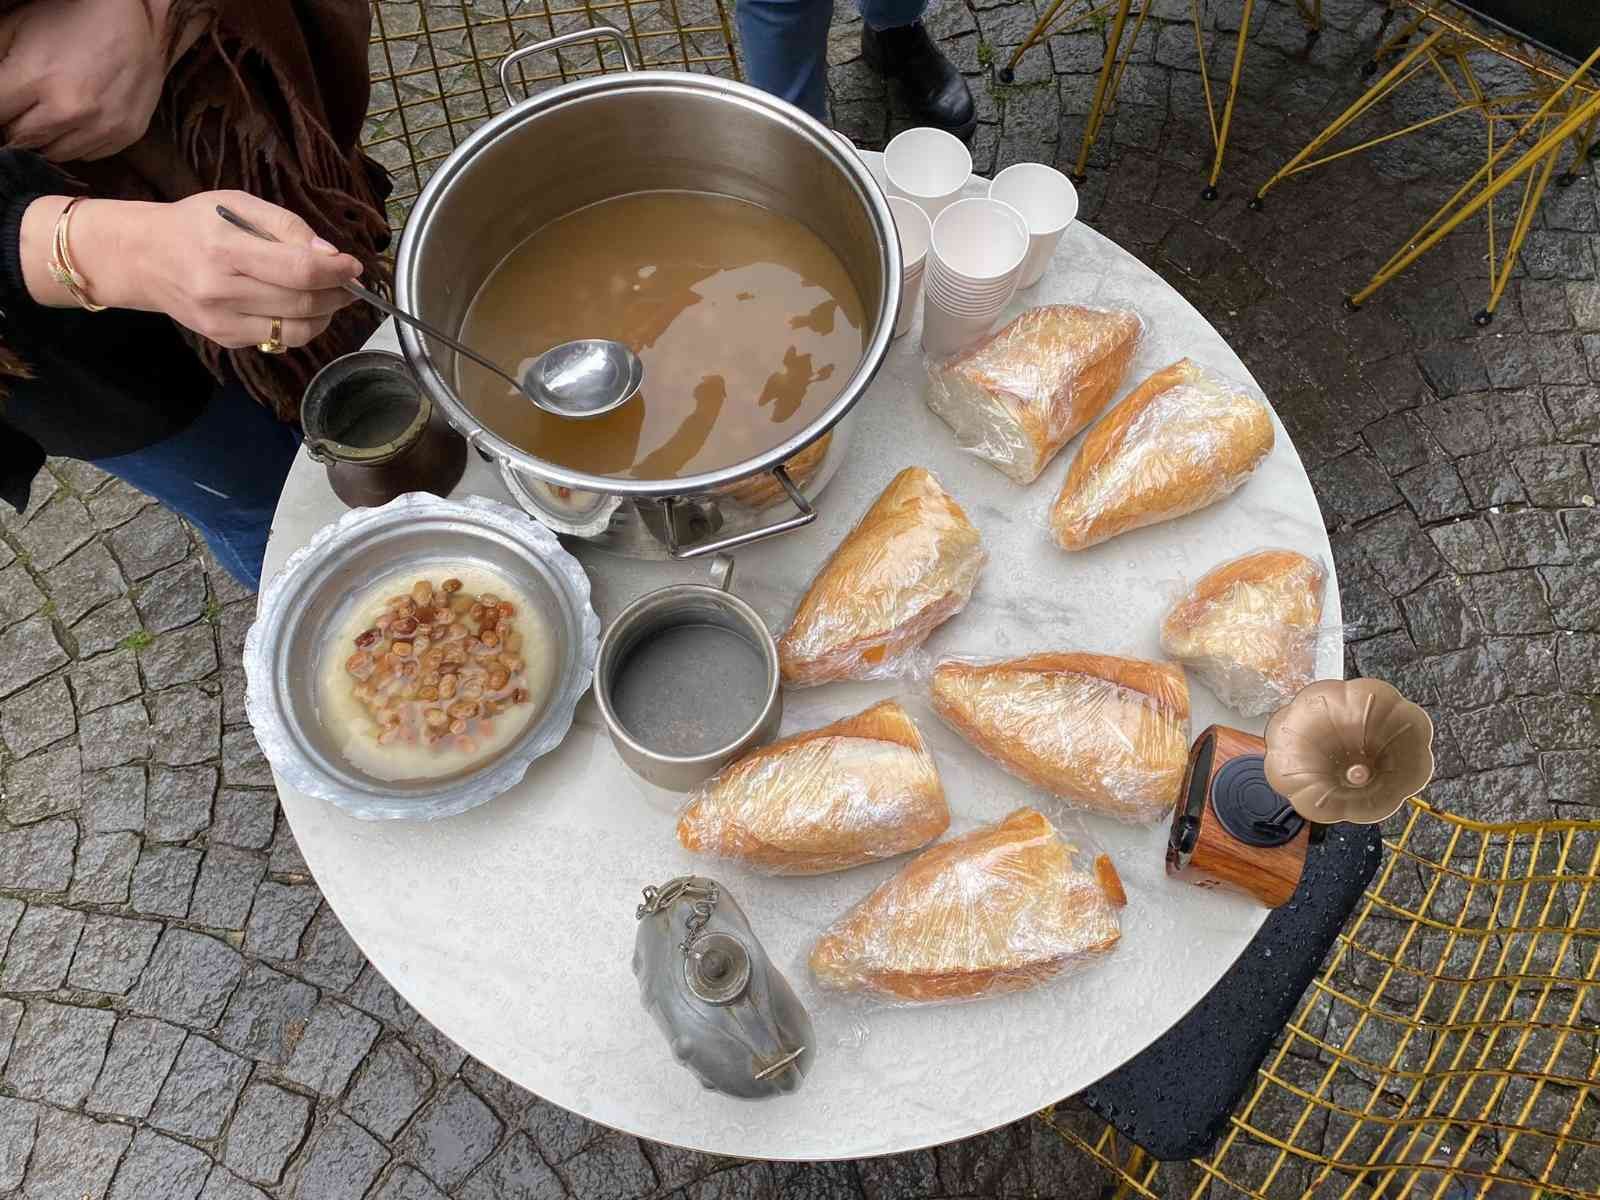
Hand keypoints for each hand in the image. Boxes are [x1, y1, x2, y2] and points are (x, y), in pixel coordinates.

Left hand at [0, 0, 187, 161]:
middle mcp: (70, 110)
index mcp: (36, 78)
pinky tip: (79, 117)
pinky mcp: (125, 135)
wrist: (136, 21)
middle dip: (16, 125)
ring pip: (53, 154)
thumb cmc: (71, 18)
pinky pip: (87, 155)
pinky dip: (76, 141)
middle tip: (23, 107)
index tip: (5, 103)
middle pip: (21, 141)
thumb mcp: (16, 27)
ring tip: (51, 112)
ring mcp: (101, 126)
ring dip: (46, 137)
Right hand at [60, 191, 363, 348]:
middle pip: (303, 303)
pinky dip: (300, 325)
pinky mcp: (225, 339)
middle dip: (337, 293)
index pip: (299, 271)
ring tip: (330, 295)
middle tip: (349, 281)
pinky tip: (299, 306)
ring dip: (326, 315)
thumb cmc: (194, 224)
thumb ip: (286, 226)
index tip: (354, 266)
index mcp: (226, 250)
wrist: (141, 257)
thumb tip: (329, 254)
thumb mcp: (238, 204)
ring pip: (297, 330)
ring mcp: (222, 322)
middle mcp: (222, 292)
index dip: (337, 272)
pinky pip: (279, 339)